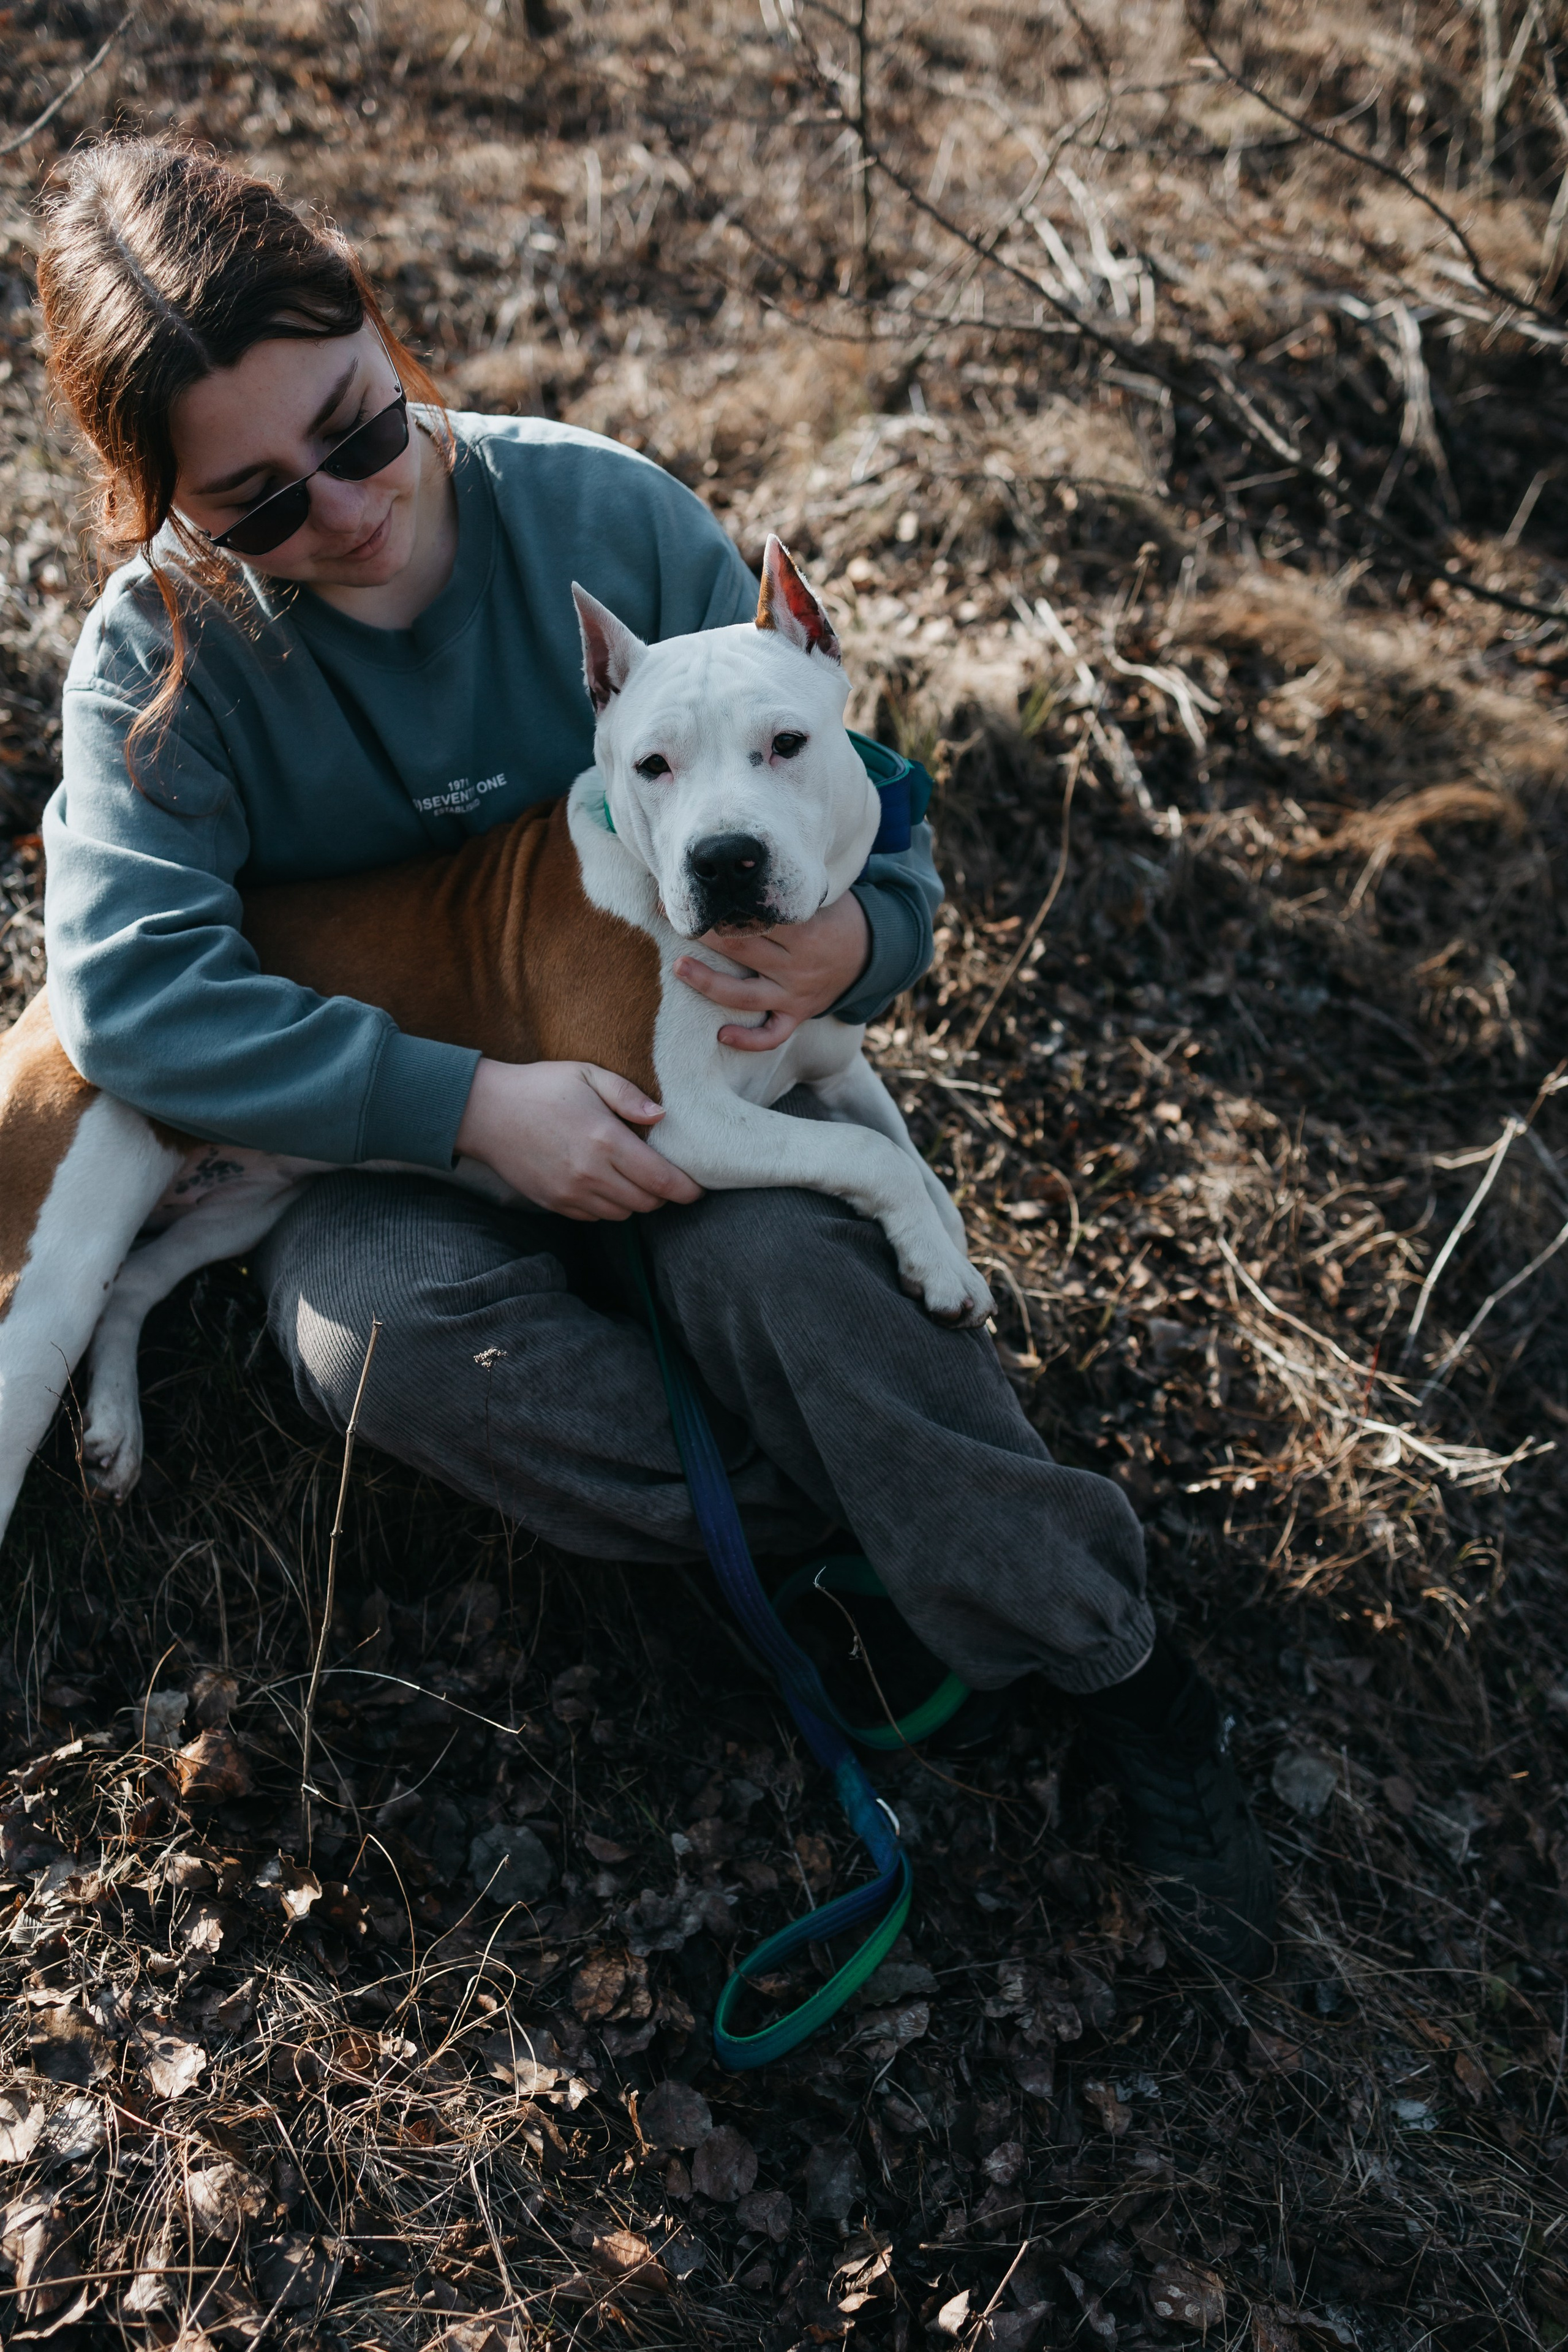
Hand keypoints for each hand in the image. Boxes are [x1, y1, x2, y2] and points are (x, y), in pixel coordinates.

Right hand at [455, 1058, 702, 1219]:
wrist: (485, 1111)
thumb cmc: (541, 1087)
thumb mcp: (587, 1074)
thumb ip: (629, 1095)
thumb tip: (661, 1117)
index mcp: (606, 1140)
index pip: (660, 1180)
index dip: (686, 1190)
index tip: (697, 1190)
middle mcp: (590, 1173)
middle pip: (646, 1203)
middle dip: (663, 1196)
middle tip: (665, 1179)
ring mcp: (570, 1193)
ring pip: (622, 1214)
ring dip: (636, 1202)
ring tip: (635, 1179)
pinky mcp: (554, 1203)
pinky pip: (595, 1217)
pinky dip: (608, 1207)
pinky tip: (604, 1184)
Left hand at [673, 890, 870, 1051]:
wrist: (872, 954)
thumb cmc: (837, 917)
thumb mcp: (821, 894)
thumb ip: (788, 887)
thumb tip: (742, 861)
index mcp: (805, 931)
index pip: (753, 916)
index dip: (717, 904)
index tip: (689, 891)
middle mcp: (797, 966)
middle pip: (741, 948)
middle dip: (703, 933)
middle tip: (671, 918)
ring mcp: (796, 994)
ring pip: (745, 995)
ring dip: (708, 983)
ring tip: (680, 967)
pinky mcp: (797, 1014)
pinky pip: (772, 1035)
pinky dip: (748, 1040)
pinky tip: (721, 1036)